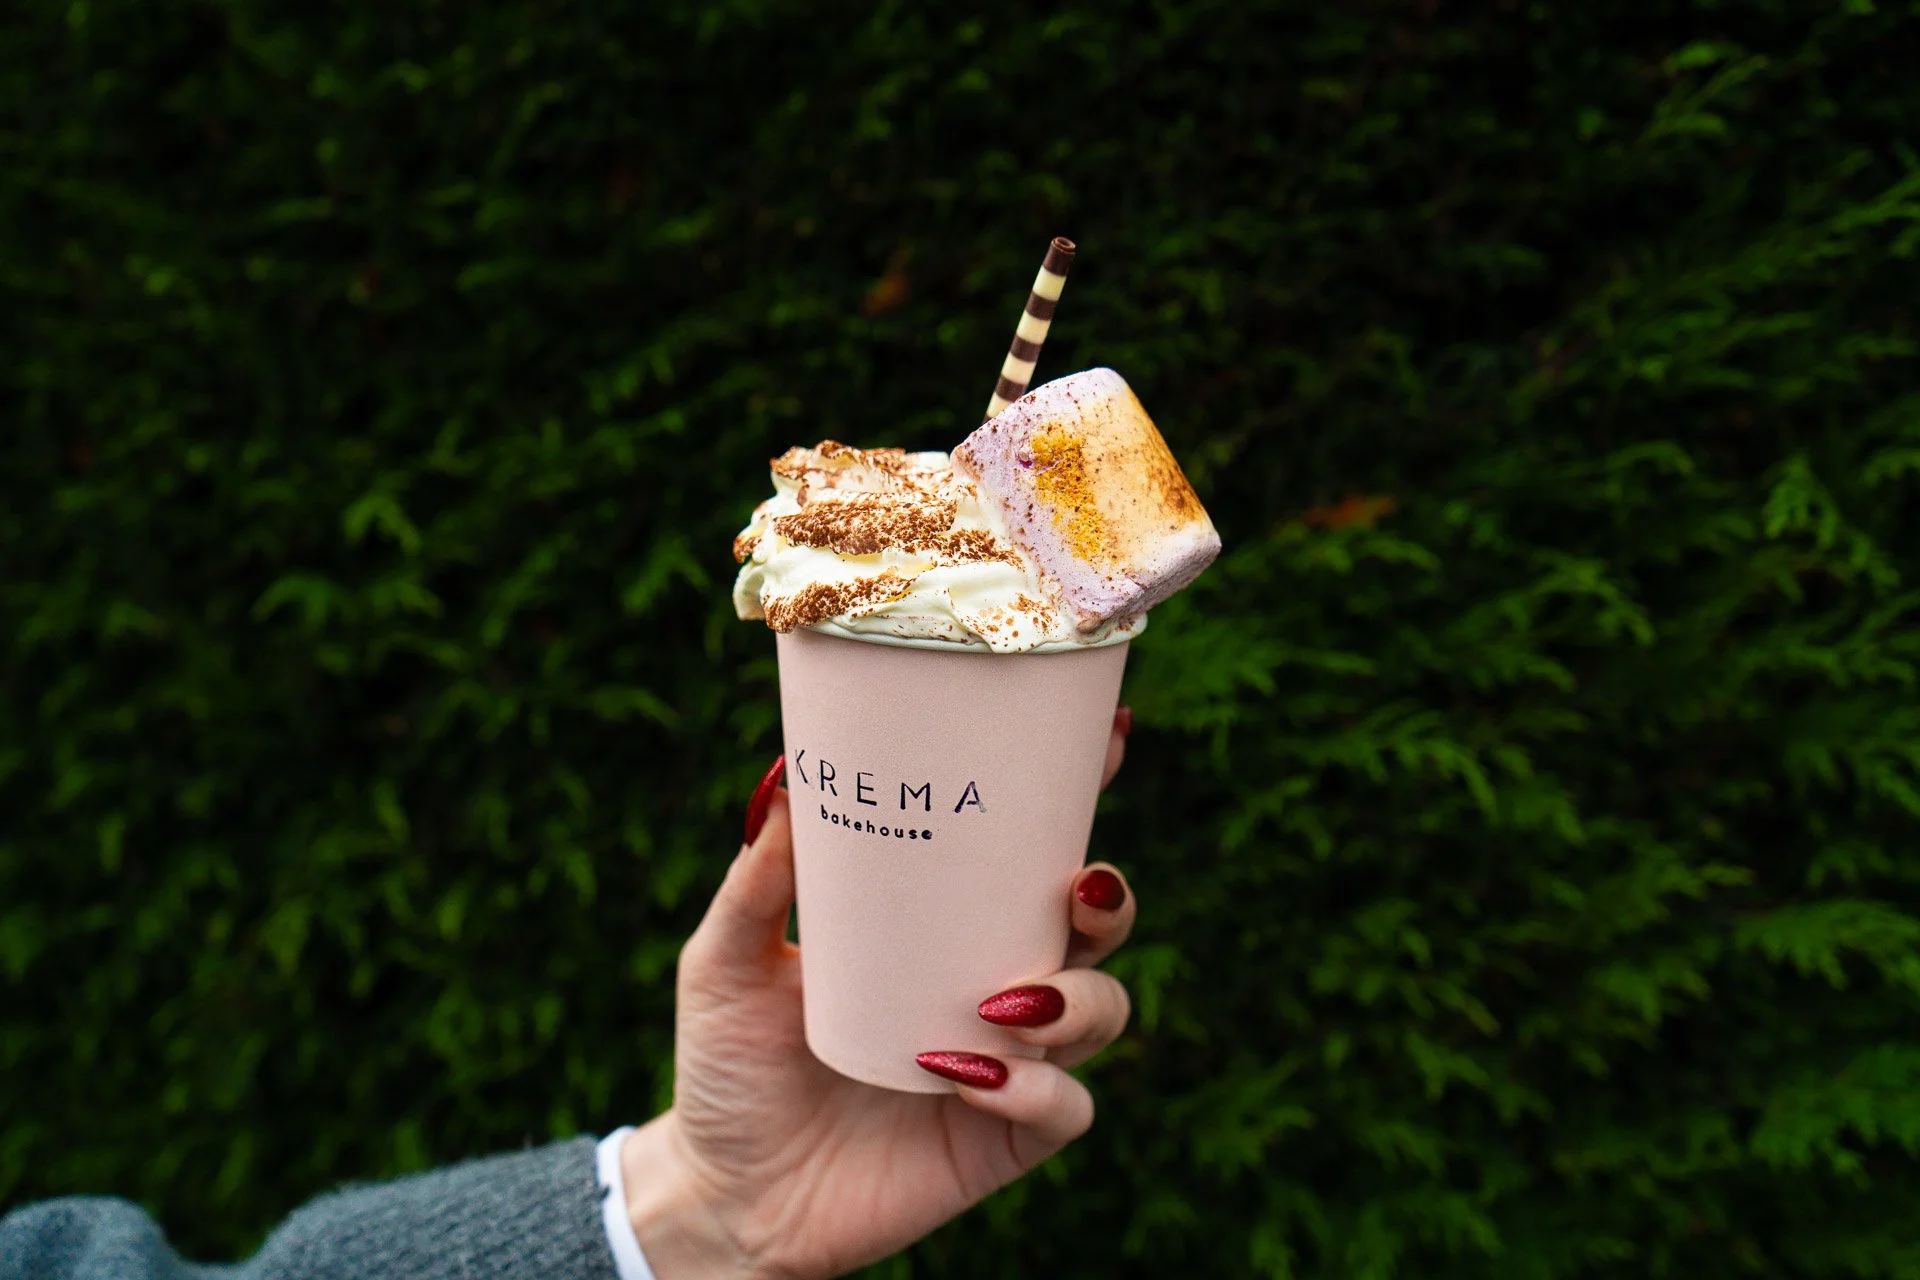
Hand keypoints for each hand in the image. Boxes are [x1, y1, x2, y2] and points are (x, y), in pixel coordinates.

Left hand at [623, 708, 1137, 1278]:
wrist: (722, 1192)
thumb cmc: (730, 1063)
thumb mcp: (726, 959)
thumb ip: (757, 881)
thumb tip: (782, 779)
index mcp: (940, 924)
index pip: (1027, 851)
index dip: (1076, 794)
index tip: (1104, 737)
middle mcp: (989, 983)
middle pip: (1095, 927)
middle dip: (1109, 900)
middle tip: (1076, 886)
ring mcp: (1005, 1063)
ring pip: (1102, 1012)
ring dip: (1078, 998)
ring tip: (1006, 1002)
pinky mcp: (1002, 1140)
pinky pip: (1064, 1109)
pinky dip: (1034, 1089)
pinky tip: (971, 1077)